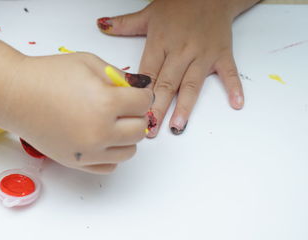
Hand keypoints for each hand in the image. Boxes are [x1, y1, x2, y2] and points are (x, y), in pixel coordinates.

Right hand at [4, 53, 152, 173]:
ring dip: (127, 137)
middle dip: (137, 116)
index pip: (144, 103)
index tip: (136, 94)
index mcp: (106, 103)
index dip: (142, 95)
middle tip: (125, 108)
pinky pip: (110, 166)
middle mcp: (100, 131)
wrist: (15, 94)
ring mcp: (88, 150)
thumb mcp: (89, 63)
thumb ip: (118, 77)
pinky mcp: (76, 161)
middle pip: (140, 130)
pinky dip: (112, 154)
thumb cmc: (47, 75)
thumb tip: (138, 89)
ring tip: (113, 124)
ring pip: (129, 151)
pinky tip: (102, 140)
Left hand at [97, 0, 257, 136]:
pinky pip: (229, 72)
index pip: (148, 74)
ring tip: (177, 126)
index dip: (140, 95)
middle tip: (150, 129)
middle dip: (158, 108)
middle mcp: (181, 51)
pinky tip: (236, 103)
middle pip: (167, 84)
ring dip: (185, 106)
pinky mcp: (221, 54)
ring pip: (192, 84)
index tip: (132, 113)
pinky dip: (234, 87)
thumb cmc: (179, 4)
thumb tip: (101, 25)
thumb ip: (125, 24)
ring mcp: (202, 54)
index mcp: (160, 43)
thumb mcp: (149, 13)